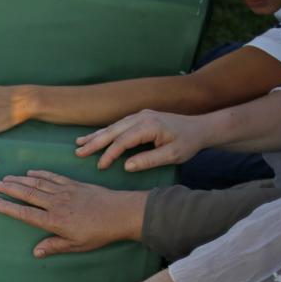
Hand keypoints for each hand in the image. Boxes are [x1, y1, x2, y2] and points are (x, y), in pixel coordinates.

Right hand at [0, 170, 147, 256]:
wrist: (121, 213)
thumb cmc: (100, 233)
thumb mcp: (77, 245)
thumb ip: (55, 246)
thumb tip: (35, 252)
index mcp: (55, 221)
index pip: (26, 213)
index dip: (8, 208)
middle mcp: (56, 204)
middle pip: (28, 194)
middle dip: (10, 189)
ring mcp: (64, 191)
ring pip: (37, 183)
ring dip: (20, 179)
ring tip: (6, 177)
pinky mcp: (73, 184)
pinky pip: (52, 176)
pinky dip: (39, 173)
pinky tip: (30, 172)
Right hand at [75, 109, 207, 170]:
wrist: (201, 127)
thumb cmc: (188, 143)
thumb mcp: (173, 155)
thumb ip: (149, 160)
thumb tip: (126, 166)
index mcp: (149, 125)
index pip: (123, 140)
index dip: (109, 154)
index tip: (100, 166)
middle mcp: (141, 117)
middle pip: (113, 130)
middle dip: (94, 142)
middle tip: (78, 152)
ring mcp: (140, 115)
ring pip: (113, 126)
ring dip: (96, 135)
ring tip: (78, 143)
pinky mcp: (140, 117)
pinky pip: (118, 125)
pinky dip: (105, 131)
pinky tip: (95, 136)